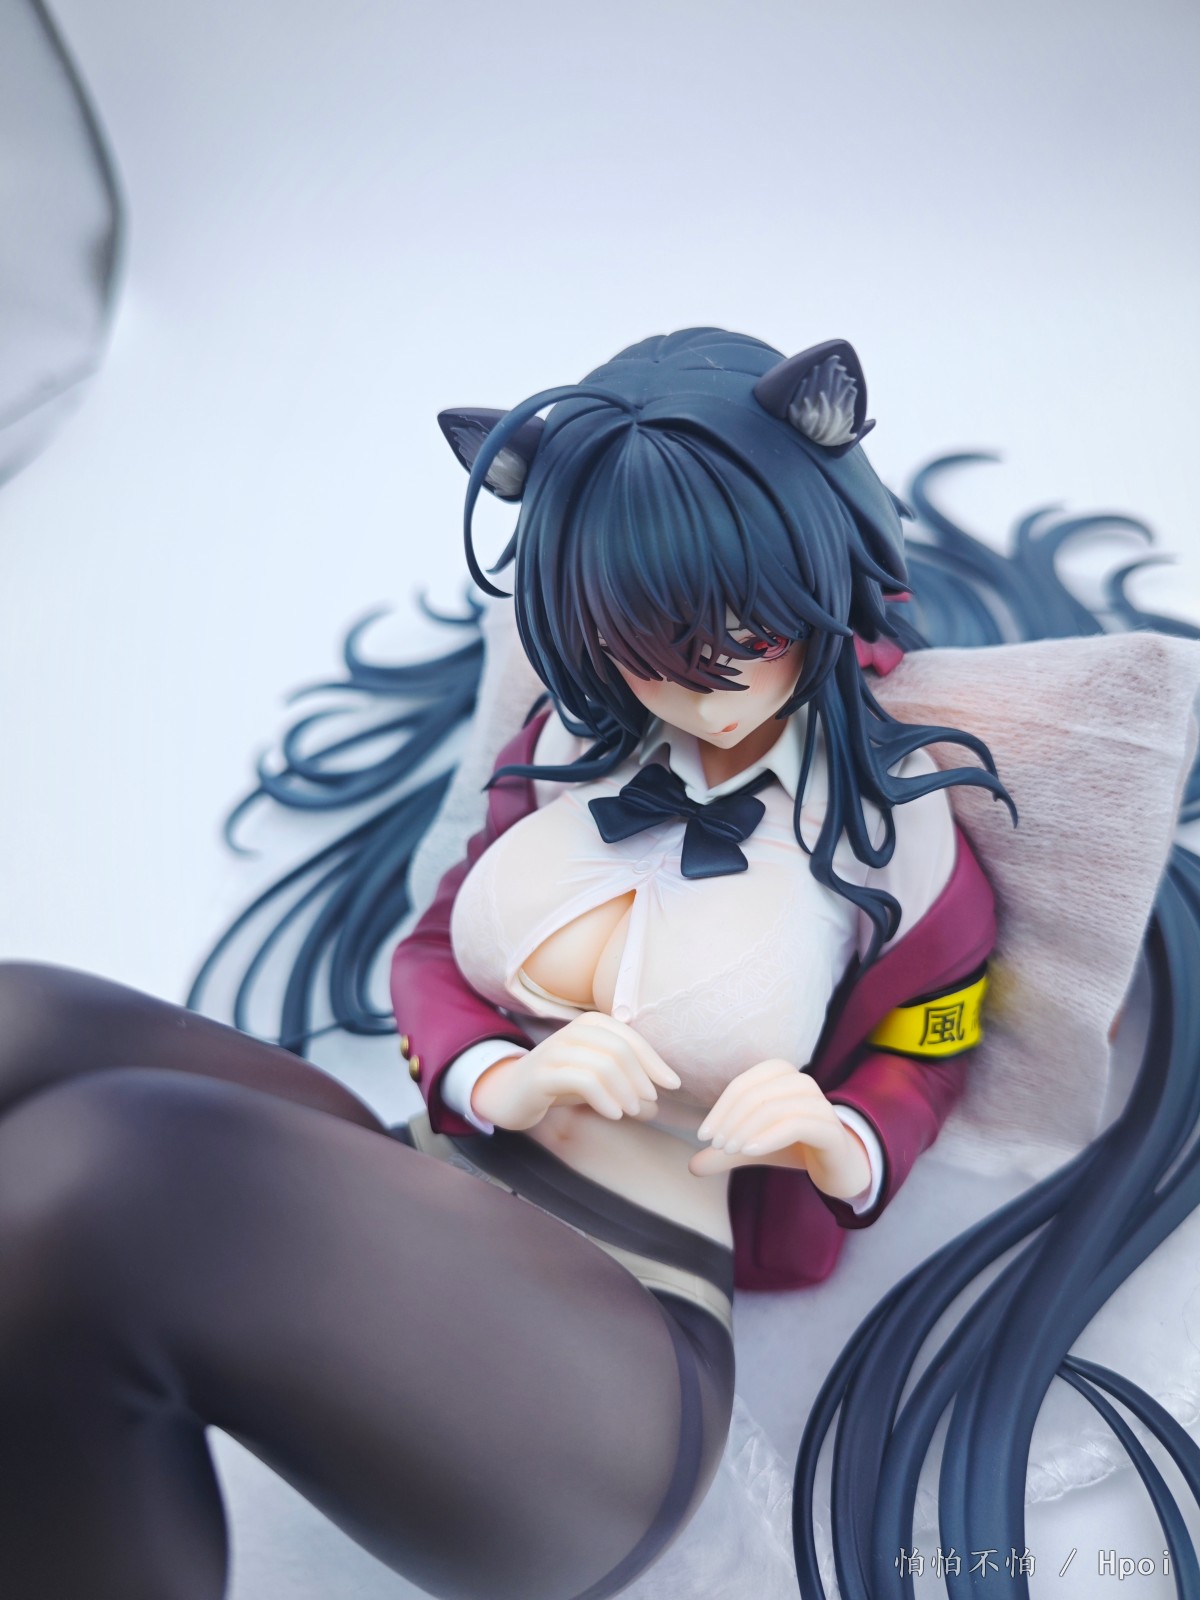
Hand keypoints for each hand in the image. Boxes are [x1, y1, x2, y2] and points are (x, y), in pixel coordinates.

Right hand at [471, 1012, 681, 1131]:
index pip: (631, 1038)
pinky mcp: (542, 1073)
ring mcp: (555, 1050)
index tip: (672, 1085)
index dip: (655, 1061)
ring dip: (625, 1092)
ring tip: (632, 1111)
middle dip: (642, 1077)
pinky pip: (583, 1080)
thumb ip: (625, 1086)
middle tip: (650, 1102)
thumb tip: (658, 1103)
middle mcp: (573, 1031)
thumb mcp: (596, 1080)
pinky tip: (614, 1114)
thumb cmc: (559, 1085)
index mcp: (590, 1024)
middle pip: (621, 1050)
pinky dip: (605, 1099)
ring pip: (604, 1064)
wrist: (509, 1095)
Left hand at [689, 1059, 871, 1198]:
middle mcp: (802, 1082)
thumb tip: (692, 1166)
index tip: (704, 1136)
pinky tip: (750, 1151)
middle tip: (716, 1146)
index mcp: (782, 1075)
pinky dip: (767, 1137)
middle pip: (754, 1094)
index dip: (719, 1109)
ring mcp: (820, 1103)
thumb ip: (724, 1154)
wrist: (838, 1166)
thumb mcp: (754, 1148)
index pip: (741, 1086)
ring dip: (744, 1130)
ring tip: (729, 1151)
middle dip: (729, 1121)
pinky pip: (794, 1124)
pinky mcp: (830, 1128)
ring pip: (771, 1107)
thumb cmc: (794, 1147)